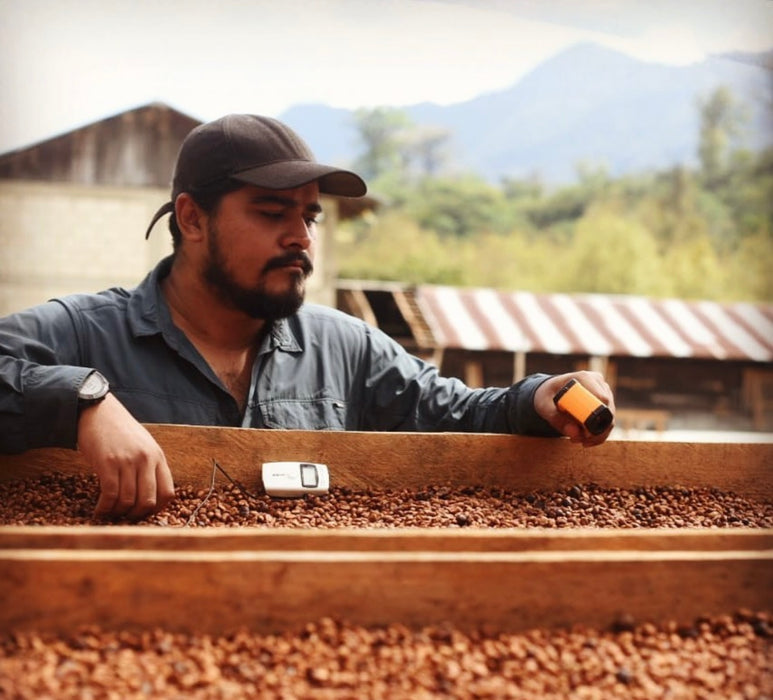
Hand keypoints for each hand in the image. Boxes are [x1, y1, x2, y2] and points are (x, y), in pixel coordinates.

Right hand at [77, 393, 174, 518]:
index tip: (144, 513)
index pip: (168, 492)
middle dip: (136, 515)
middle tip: (125, 518)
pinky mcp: (107, 463)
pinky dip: (104, 508)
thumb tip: (150, 496)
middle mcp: (146, 460)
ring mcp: (127, 461)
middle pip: (149, 501)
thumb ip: (149, 467)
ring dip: (118, 513)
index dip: (157, 509)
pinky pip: (110, 494)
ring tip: (110, 514)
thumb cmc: (120, 431)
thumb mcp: (143, 446)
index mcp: (158, 457)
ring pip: (128, 501)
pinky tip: (99, 510)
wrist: (98, 411)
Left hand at [533, 370, 615, 446]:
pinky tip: (585, 439)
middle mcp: (597, 381)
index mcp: (583, 378)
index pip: (601, 399)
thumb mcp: (544, 407)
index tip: (583, 434)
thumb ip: (557, 420)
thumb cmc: (546, 396)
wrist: (549, 392)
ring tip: (577, 439)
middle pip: (608, 411)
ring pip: (610, 418)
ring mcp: (603, 390)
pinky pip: (608, 421)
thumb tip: (574, 432)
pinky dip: (598, 434)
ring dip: (596, 435)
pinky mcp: (605, 401)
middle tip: (578, 440)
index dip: (596, 419)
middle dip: (596, 431)